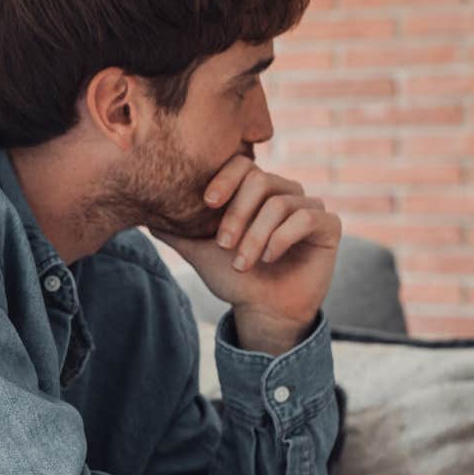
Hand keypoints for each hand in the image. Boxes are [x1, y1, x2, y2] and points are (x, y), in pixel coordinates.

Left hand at [151, 156, 339, 344]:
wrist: (263, 310)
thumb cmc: (234, 278)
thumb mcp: (199, 252)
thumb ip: (176, 231)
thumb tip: (143, 215)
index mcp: (255, 191)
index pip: (242, 164)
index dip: (225, 178)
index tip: (207, 203)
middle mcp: (284, 192)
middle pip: (260, 180)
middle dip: (237, 215)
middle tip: (224, 245)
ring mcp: (308, 206)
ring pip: (280, 203)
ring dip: (256, 236)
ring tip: (242, 263)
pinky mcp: (329, 225)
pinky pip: (307, 218)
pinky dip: (282, 239)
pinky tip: (269, 259)